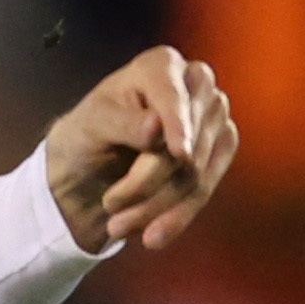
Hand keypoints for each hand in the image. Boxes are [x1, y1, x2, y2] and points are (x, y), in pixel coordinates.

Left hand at [42, 45, 238, 255]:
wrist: (89, 173)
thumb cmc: (84, 138)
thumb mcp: (88, 127)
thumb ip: (120, 122)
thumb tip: (156, 127)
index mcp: (159, 66)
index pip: (174, 94)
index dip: (178, 124)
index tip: (181, 154)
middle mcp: (195, 85)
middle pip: (187, 140)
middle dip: (148, 182)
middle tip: (109, 207)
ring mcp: (213, 117)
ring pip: (197, 171)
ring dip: (157, 206)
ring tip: (117, 226)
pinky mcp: (220, 149)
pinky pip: (206, 188)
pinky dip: (177, 216)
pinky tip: (153, 237)